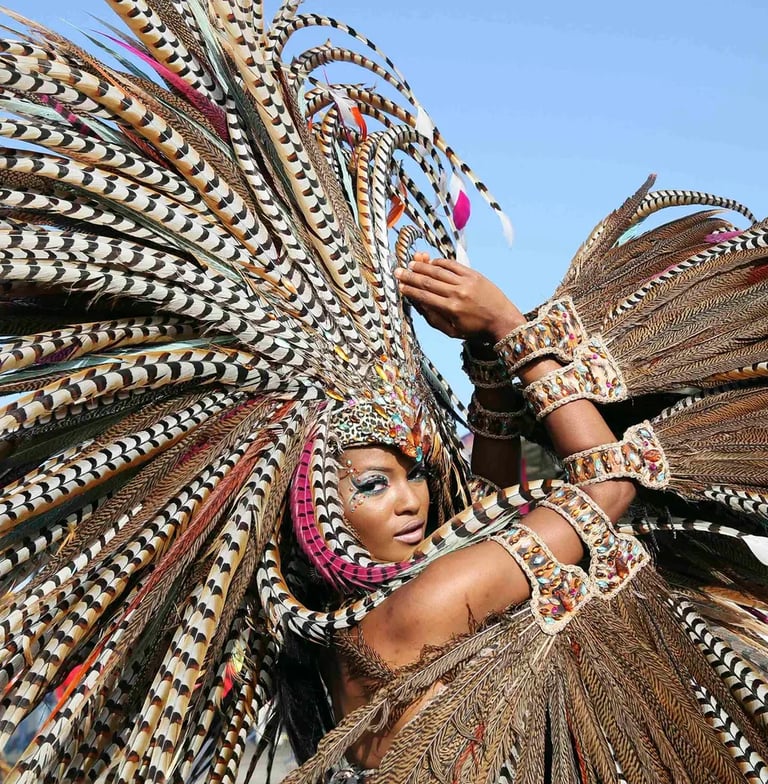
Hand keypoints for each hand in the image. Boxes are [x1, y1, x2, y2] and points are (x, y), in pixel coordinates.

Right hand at [395, 253, 524, 341]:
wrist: (503, 321)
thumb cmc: (476, 330)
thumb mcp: (452, 331)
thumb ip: (433, 318)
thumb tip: (417, 304)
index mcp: (450, 310)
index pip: (424, 296)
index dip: (410, 290)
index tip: (400, 285)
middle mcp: (457, 294)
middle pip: (428, 281)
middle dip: (411, 276)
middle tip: (398, 271)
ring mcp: (466, 282)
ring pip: (439, 271)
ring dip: (423, 266)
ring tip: (411, 263)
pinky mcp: (474, 275)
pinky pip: (453, 265)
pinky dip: (441, 262)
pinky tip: (431, 261)